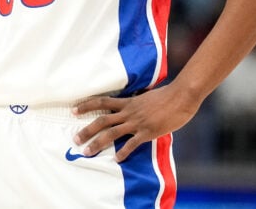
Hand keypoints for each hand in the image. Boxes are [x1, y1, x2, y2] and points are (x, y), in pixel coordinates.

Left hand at [72, 82, 199, 161]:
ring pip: (112, 133)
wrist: (181, 96)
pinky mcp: (147, 132)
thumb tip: (133, 104)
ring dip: (97, 143)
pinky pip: (132, 144)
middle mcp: (129, 112)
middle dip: (87, 130)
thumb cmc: (168, 96)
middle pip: (102, 120)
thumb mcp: (147, 97)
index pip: (102, 102)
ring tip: (87, 152)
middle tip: (75, 139)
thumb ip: (137, 103)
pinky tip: (117, 159)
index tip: (74, 110)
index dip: (87, 105)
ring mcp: (137, 122)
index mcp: (128, 102)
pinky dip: (123, 152)